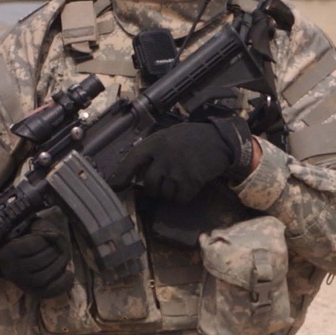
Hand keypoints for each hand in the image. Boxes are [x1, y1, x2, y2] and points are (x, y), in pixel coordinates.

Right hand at [0, 215, 73, 298]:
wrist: (4, 264)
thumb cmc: (17, 243)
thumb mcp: (20, 230)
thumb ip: (34, 223)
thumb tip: (58, 210)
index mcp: (10, 251)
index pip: (36, 243)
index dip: (48, 237)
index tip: (51, 234)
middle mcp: (15, 269)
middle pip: (45, 258)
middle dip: (57, 249)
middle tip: (62, 244)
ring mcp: (25, 283)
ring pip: (50, 273)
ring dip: (62, 262)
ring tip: (63, 256)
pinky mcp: (34, 292)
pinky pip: (53, 289)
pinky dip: (65, 281)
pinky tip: (68, 272)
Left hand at [111, 117, 253, 203]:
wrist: (220, 141)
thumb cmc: (193, 138)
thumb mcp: (169, 136)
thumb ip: (153, 150)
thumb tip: (136, 171)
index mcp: (156, 143)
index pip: (132, 160)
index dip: (121, 175)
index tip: (115, 186)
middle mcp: (163, 156)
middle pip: (149, 184)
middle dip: (155, 189)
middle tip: (164, 183)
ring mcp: (177, 169)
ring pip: (164, 194)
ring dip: (170, 193)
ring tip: (180, 180)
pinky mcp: (191, 181)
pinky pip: (180, 199)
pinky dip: (184, 197)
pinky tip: (189, 186)